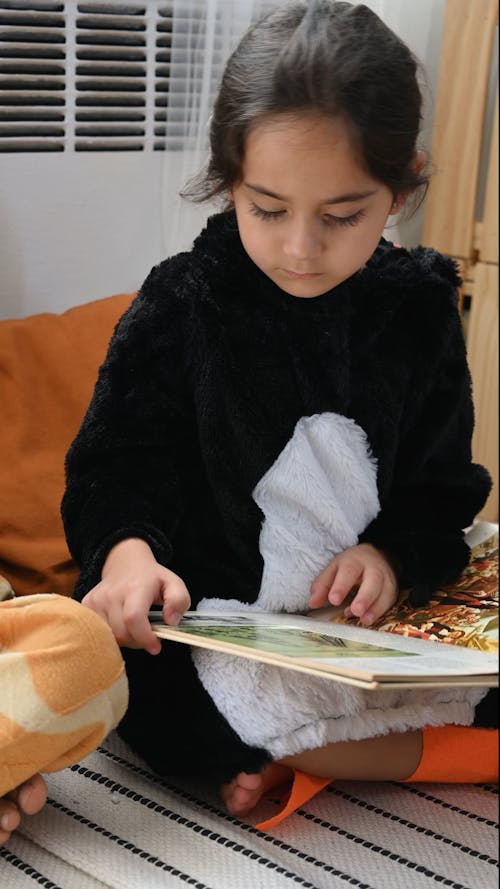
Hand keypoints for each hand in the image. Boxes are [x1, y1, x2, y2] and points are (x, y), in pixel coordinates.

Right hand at [81, 538, 189, 654]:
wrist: (125, 564)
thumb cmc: (151, 578)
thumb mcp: (174, 583)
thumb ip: (179, 601)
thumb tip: (171, 621)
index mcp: (135, 587)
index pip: (133, 618)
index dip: (145, 637)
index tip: (156, 646)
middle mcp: (111, 593)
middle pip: (121, 632)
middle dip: (138, 641)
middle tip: (148, 636)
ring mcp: (96, 600)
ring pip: (109, 636)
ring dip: (125, 640)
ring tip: (135, 629)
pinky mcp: (87, 605)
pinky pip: (98, 632)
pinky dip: (112, 636)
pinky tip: (121, 626)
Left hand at [309, 543, 397, 625]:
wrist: (378, 557)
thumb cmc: (351, 566)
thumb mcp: (334, 569)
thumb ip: (322, 585)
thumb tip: (313, 603)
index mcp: (355, 560)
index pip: (349, 571)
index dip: (341, 585)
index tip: (333, 599)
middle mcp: (374, 568)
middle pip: (373, 580)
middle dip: (364, 597)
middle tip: (355, 611)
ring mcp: (387, 579)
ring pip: (385, 592)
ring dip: (375, 608)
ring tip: (364, 620)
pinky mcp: (393, 591)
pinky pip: (389, 602)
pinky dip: (380, 612)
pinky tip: (368, 619)